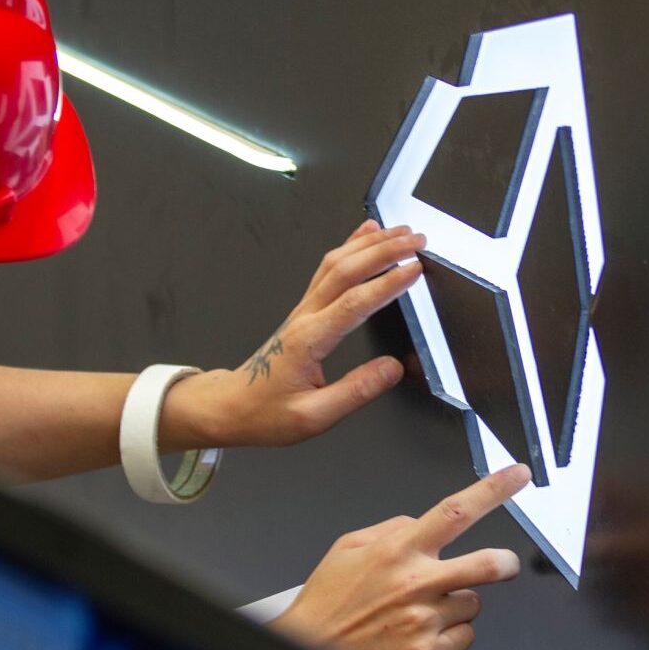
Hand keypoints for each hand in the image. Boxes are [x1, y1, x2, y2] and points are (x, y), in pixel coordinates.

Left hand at [168, 219, 424, 446]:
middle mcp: (305, 317)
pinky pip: (327, 269)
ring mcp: (303, 310)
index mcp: (309, 340)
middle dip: (385, 251)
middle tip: (416, 242)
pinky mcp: (304, 310)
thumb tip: (393, 369)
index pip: (354, 303)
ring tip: (400, 233)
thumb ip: (357, 391)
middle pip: (346, 270)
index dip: (387, 284)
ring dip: (370, 244)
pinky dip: (349, 247)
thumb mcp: (314, 416)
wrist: (231, 407)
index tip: (415, 270)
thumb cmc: (267, 413)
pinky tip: (364, 236)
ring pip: (336, 263)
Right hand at [271, 465, 530, 649]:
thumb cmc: (326, 607)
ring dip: (458, 605)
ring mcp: (425, 621)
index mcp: (398, 551)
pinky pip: (465, 638)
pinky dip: (451, 636)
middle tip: (503, 564)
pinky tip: (420, 635)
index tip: (517, 476)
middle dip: (505, 563)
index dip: (493, 490)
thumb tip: (418, 523)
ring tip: (421, 612)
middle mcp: (417, 584)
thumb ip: (390, 530)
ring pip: (472, 604)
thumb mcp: (346, 549)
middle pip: (487, 564)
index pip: (455, 511)